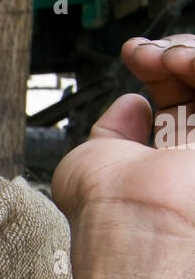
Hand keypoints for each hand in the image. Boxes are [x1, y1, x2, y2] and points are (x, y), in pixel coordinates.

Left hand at [52, 34, 194, 250]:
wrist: (129, 225)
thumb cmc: (106, 209)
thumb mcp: (94, 157)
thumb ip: (112, 130)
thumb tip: (130, 105)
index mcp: (168, 158)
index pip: (174, 96)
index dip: (155, 66)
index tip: (134, 54)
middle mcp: (191, 153)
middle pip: (193, 80)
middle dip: (169, 53)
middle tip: (146, 54)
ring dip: (184, 53)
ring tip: (162, 58)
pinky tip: (177, 60)